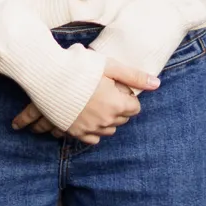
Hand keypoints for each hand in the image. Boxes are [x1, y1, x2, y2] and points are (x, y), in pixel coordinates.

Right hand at [12, 61, 159, 144]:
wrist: (49, 75)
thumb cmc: (81, 67)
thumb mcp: (110, 66)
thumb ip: (134, 76)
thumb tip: (157, 84)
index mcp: (116, 105)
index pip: (134, 108)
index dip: (128, 96)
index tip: (118, 87)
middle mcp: (104, 121)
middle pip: (122, 119)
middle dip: (119, 107)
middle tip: (108, 92)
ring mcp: (88, 128)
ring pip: (108, 130)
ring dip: (108, 119)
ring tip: (99, 103)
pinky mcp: (74, 132)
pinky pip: (92, 139)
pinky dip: (93, 130)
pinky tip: (89, 118)